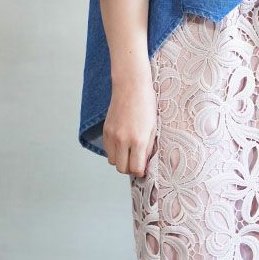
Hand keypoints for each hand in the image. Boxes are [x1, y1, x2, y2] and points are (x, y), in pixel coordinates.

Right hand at [103, 62, 158, 176]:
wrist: (131, 87)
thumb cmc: (146, 105)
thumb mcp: (153, 128)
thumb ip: (148, 148)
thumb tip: (144, 164)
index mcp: (138, 140)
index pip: (135, 168)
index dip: (140, 172)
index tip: (143, 169)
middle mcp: (123, 140)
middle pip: (122, 169)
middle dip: (129, 168)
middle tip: (136, 162)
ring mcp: (112, 135)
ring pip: (113, 161)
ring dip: (120, 160)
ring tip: (129, 152)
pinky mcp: (105, 130)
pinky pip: (107, 150)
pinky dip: (114, 151)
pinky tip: (122, 143)